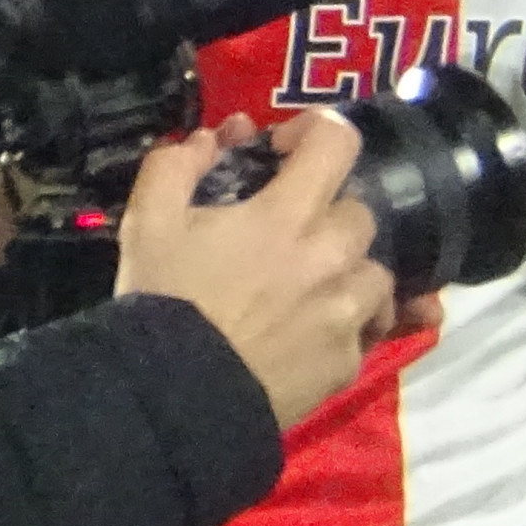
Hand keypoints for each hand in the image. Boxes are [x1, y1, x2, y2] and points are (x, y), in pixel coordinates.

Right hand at [116, 112, 396, 428]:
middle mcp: (334, 258)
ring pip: (377, 274)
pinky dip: (352, 324)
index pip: (340, 143)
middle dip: (328, 214)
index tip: (291, 150)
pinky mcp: (352, 359)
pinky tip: (316, 330)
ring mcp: (350, 311)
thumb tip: (214, 139)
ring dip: (348, 273)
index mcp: (290, 215)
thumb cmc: (163, 299)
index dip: (320, 132)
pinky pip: (370, 329)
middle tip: (290, 234)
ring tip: (309, 288)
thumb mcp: (148, 221)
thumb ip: (177, 166)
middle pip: (361, 213)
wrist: (174, 394)